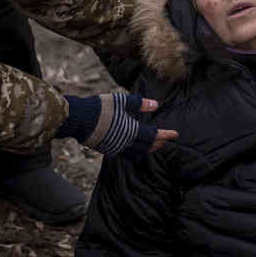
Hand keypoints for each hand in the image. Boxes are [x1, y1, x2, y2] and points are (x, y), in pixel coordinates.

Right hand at [56, 92, 176, 158]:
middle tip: (167, 139)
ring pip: (137, 154)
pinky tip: (136, 146)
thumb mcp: (122, 101)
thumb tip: (156, 105)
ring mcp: (117, 148)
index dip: (166, 135)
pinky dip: (136, 152)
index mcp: (132, 131)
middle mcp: (126, 143)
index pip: (154, 135)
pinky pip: (126, 155)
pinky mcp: (109, 150)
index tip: (175, 134)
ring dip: (148, 149)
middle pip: (148, 147)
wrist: (79, 119)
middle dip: (159, 143)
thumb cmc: (101, 107)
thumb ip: (140, 103)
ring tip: (154, 144)